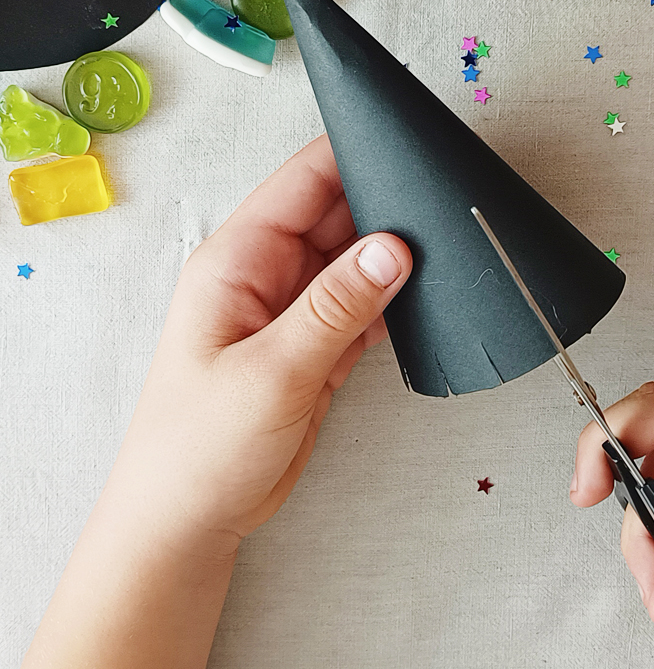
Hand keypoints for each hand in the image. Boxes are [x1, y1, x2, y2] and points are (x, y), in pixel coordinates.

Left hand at [109, 135, 411, 553]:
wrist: (190, 519)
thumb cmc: (199, 446)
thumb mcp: (272, 372)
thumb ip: (335, 307)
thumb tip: (393, 248)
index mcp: (240, 260)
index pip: (304, 182)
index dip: (355, 156)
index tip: (411, 149)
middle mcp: (268, 275)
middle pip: (339, 216)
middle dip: (389, 207)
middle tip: (447, 208)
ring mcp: (294, 311)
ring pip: (357, 262)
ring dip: (397, 259)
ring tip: (449, 252)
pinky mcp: (316, 347)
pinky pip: (364, 308)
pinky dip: (394, 304)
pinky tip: (426, 302)